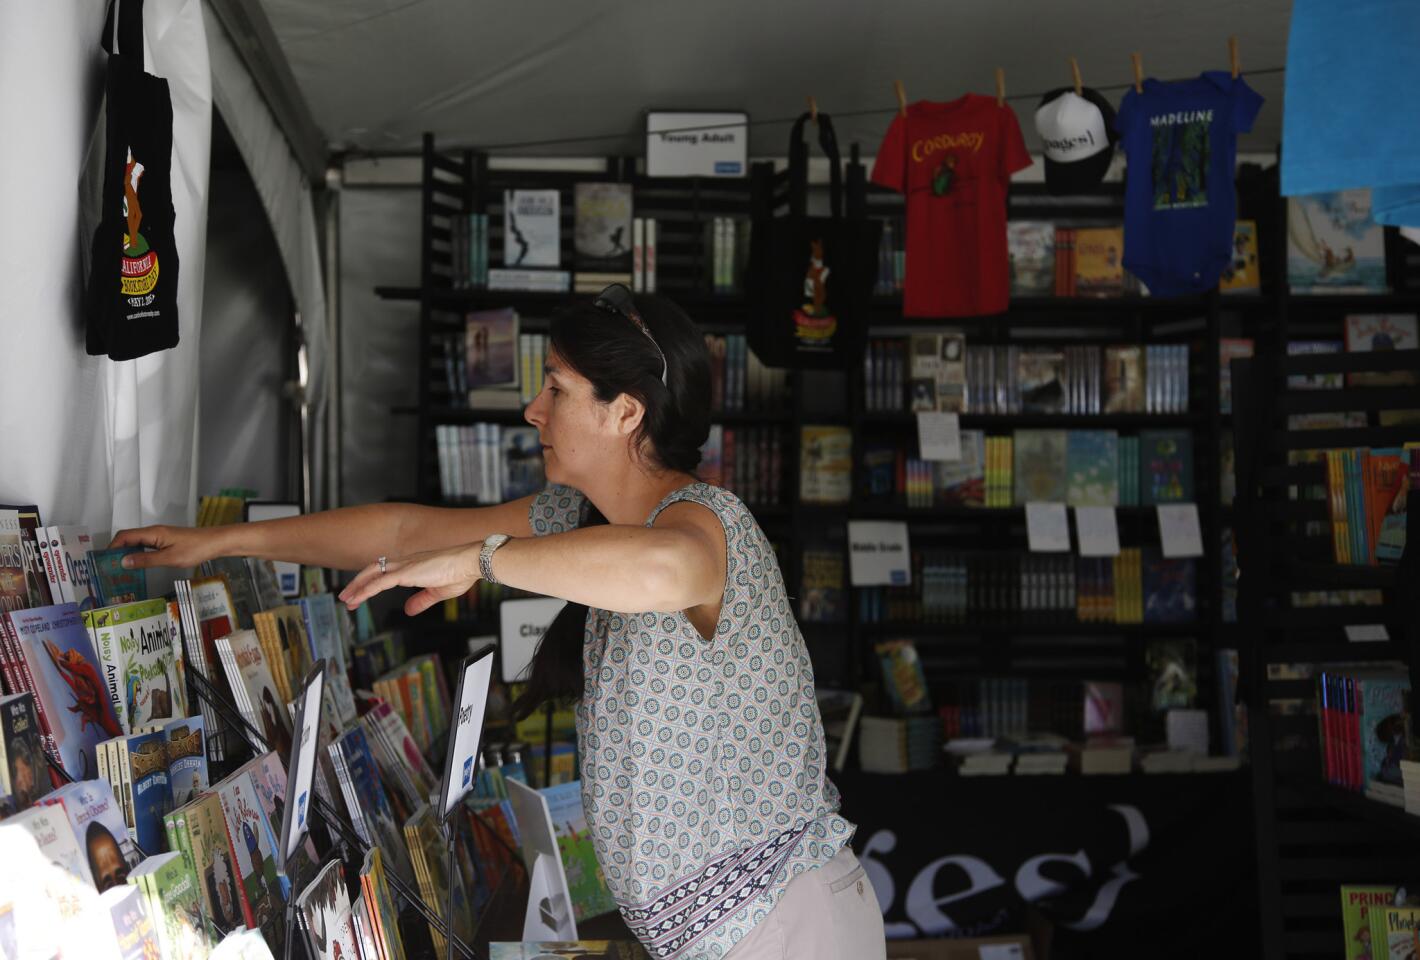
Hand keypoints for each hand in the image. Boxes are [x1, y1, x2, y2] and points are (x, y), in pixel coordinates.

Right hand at [108, 525, 222, 569]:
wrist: (216, 542)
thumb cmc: (196, 549)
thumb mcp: (169, 558)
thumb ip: (146, 560)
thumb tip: (123, 561)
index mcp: (153, 533)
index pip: (124, 536)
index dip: (112, 547)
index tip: (105, 561)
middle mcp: (154, 532)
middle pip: (128, 538)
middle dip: (117, 551)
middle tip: (110, 568)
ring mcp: (161, 536)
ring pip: (137, 542)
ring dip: (127, 553)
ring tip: (121, 569)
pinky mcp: (167, 541)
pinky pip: (146, 546)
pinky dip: (138, 554)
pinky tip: (138, 565)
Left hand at [337, 544, 480, 616]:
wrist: (471, 562)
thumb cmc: (460, 573)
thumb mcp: (437, 592)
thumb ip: (421, 601)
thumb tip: (409, 610)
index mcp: (413, 566)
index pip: (385, 572)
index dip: (371, 582)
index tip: (361, 593)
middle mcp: (406, 563)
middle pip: (373, 570)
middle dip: (358, 583)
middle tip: (346, 597)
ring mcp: (405, 566)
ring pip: (372, 574)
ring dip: (357, 587)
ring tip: (346, 599)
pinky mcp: (407, 572)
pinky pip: (380, 582)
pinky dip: (366, 589)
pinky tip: (358, 597)